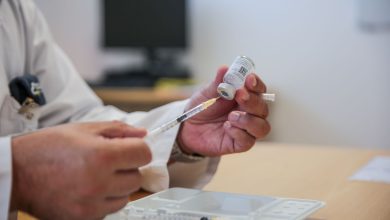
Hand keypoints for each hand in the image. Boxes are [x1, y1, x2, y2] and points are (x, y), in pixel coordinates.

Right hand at [10, 121, 150, 219]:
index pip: (144, 154)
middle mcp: (99, 183)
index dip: (138, 149)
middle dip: (127, 167)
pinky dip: (103, 200)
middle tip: (107, 161)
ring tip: (95, 176)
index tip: (129, 149)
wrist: (17, 172)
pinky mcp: (84, 219)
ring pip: (125, 196)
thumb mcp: (84, 129)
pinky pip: (109, 210)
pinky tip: (87, 189)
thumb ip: (118, 130)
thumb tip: (143, 134)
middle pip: (137, 177)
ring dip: (117, 186)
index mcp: (101, 156)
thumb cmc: (48, 147)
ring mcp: (91, 205)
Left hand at [178, 66, 269, 155]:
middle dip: (253, 101)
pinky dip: (239, 133)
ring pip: (262, 127)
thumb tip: (224, 68)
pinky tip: (226, 127)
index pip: (260, 90)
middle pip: (263, 108)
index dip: (257, 85)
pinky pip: (248, 141)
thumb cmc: (202, 107)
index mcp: (245, 97)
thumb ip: (217, 83)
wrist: (188, 127)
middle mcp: (249, 113)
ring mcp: (245, 129)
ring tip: (231, 116)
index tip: (249, 79)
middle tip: (240, 95)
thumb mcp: (206, 93)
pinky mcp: (238, 143)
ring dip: (249, 120)